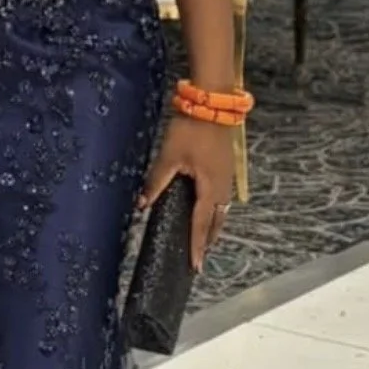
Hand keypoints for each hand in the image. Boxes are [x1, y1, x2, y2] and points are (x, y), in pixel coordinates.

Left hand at [138, 114, 234, 272]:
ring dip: (213, 227)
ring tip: (204, 241)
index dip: (197, 245)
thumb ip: (156, 181)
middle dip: (207, 240)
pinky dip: (216, 211)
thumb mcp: (169, 156)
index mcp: (209, 187)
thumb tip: (142, 204)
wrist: (213, 102)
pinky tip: (208, 211)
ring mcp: (227, 176)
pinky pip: (222, 198)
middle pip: (216, 221)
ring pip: (222, 210)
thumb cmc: (191, 129)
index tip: (196, 266)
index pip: (201, 223)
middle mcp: (222, 186)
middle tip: (199, 258)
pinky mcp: (226, 167)